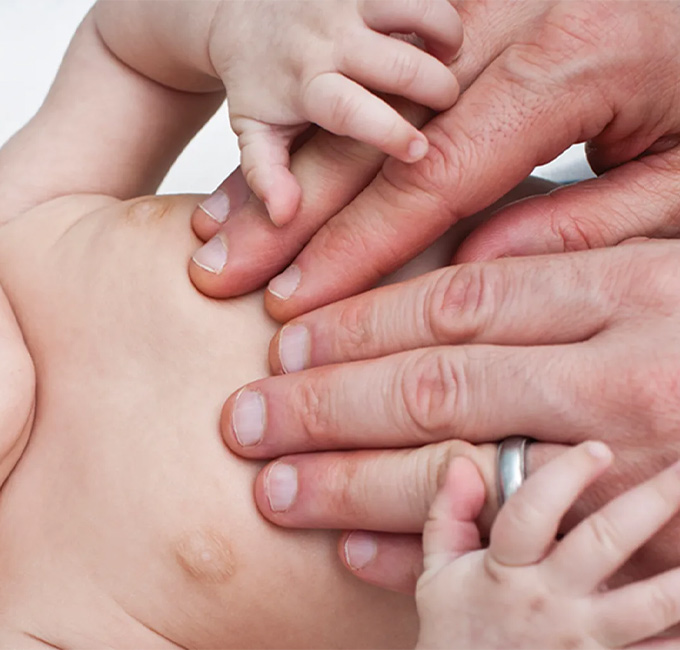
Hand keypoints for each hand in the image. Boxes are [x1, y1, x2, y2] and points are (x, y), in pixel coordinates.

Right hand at [189, 1, 679, 317]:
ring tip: (217, 229)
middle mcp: (513, 17)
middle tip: (220, 274)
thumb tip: (472, 268)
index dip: (358, 245)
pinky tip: (274, 166)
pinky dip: (318, 121)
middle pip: (369, 134)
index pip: (434, 172)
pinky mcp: (473, 1)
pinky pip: (375, 65)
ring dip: (285, 169)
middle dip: (288, 215)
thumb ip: (586, 224)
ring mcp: (485, 0)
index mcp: (575, 58)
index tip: (295, 299)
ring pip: (358, 96)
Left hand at [206, 0, 461, 225]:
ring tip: (450, 54)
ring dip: (447, 32)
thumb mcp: (253, 132)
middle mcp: (330, 40)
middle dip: (437, 86)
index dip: (389, 131)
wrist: (243, 17)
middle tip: (447, 102)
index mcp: (307, 85)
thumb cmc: (260, 83)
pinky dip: (439, 8)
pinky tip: (439, 29)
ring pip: (418, 9)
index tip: (420, 151)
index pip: (350, 109)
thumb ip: (266, 176)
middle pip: (401, 64)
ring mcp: (351, 3)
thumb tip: (284, 217)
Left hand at [220, 240, 679, 591]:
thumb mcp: (676, 258)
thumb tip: (467, 256)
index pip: (455, 301)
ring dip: (353, 481)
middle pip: (435, 384)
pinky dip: (434, 553)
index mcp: (633, 289)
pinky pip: (520, 548)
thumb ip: (578, 247)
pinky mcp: (651, 541)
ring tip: (273, 488)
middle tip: (243, 420)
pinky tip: (362, 555)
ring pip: (463, 468)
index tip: (281, 338)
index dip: (355, 320)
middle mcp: (629, 373)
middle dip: (323, 403)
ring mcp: (640, 466)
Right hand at [417, 444, 679, 648]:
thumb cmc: (454, 635)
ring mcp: (582, 640)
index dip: (565, 476)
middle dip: (652, 500)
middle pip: (604, 542)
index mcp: (504, 571)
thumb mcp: (437, 575)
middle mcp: (547, 601)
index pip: (532, 511)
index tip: (597, 449)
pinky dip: (678, 638)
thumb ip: (448, 515)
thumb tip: (463, 464)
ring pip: (647, 604)